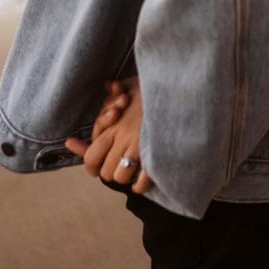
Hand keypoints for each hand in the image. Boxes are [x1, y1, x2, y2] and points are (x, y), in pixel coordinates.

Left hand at [65, 77, 152, 193]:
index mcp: (113, 125)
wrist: (177, 89)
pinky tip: (142, 180)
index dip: (92, 165)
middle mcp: (123, 138)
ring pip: (121, 177)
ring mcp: (139, 148)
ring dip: (126, 177)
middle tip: (117, 166)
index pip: (91, 156)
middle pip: (104, 171)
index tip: (97, 165)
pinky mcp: (155, 155)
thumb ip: (116, 90)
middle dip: (109, 171)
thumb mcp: (132, 83)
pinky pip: (141, 182)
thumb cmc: (153, 87)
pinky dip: (140, 185)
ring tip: (132, 170)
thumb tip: (106, 85)